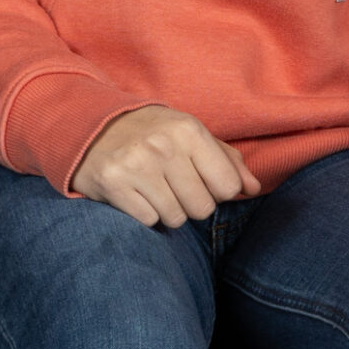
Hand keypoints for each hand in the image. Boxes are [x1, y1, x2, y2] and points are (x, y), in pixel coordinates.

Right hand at [70, 104, 259, 226]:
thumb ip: (226, 160)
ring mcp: (137, 165)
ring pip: (175, 218)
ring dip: (168, 210)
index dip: (217, 190)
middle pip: (202, 208)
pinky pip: (148, 221)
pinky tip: (137, 194)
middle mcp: (164, 146)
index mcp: (189, 130)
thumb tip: (253, 188)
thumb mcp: (190, 134)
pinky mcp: (113, 184)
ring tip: (155, 188)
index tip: (202, 180)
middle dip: (192, 203)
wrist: (94, 127)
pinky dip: (145, 214)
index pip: (227, 186)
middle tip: (174, 186)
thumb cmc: (153, 133)